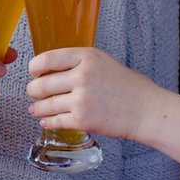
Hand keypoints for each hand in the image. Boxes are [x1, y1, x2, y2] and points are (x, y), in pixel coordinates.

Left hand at [25, 47, 165, 140]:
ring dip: (37, 108)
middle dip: (33, 90)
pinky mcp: (82, 120)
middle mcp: (81, 76)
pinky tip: (45, 120)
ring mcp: (81, 99)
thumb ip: (80, 63)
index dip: (35, 67)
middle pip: (41, 84)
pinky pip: (55, 121)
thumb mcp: (104, 62)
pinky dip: (47, 121)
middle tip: (33, 92)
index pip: (47, 59)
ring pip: (45, 104)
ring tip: (35, 108)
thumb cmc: (129, 86)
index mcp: (86, 57)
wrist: (146, 110)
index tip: (34, 72)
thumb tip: (52, 71)